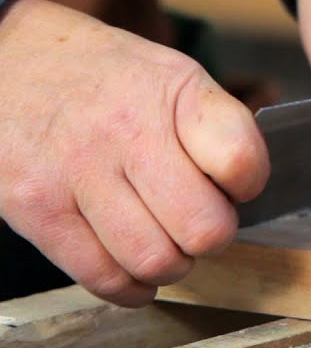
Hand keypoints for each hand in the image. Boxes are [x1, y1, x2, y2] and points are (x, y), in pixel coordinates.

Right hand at [0, 0, 268, 306]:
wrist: (8, 60)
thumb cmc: (106, 78)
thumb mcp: (172, 75)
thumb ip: (216, 127)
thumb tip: (249, 194)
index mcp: (176, 92)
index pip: (241, 162)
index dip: (247, 185)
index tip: (233, 185)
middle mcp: (127, 130)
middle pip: (204, 228)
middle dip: (212, 237)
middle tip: (198, 224)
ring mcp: (77, 171)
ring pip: (155, 261)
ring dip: (172, 266)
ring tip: (165, 245)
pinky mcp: (36, 208)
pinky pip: (102, 276)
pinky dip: (130, 287)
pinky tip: (135, 270)